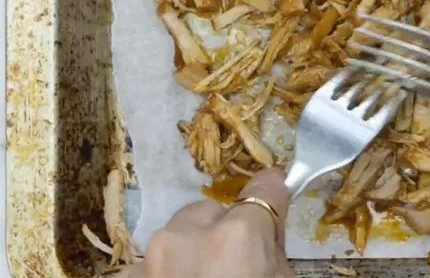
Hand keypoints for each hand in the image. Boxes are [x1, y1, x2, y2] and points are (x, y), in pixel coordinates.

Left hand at [121, 168, 291, 277]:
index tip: (275, 191)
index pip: (265, 189)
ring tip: (199, 275)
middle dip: (222, 229)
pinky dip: (159, 271)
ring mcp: (151, 256)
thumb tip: (268, 226)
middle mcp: (189, 235)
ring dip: (188, 249)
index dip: (273, 192)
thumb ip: (271, 247)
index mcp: (238, 235)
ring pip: (176, 232)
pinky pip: (147, 261)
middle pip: (212, 210)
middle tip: (232, 262)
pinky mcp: (127, 274)